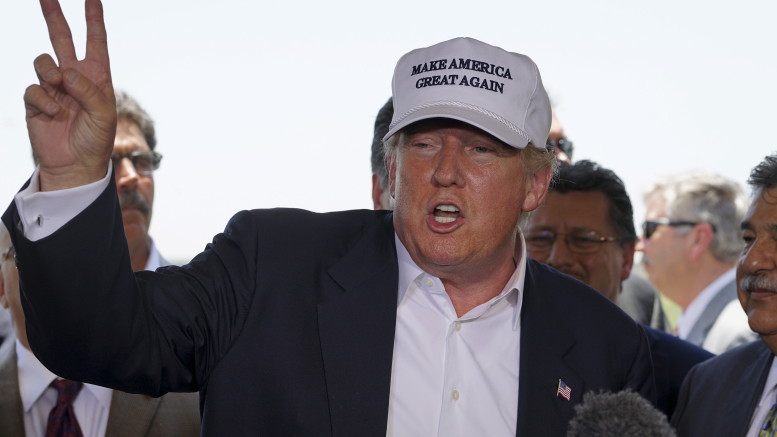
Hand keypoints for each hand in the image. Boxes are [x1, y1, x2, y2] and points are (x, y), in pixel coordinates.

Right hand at [24, 0, 115, 190]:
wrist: (76, 164)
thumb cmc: (96, 140)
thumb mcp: (103, 114)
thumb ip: (88, 90)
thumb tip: (65, 71)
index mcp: (96, 76)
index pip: (95, 41)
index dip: (94, 19)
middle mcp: (74, 77)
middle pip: (61, 38)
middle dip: (54, 15)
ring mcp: (53, 87)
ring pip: (42, 61)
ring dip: (49, 72)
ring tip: (59, 91)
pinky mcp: (35, 101)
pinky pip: (33, 88)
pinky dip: (42, 100)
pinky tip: (52, 114)